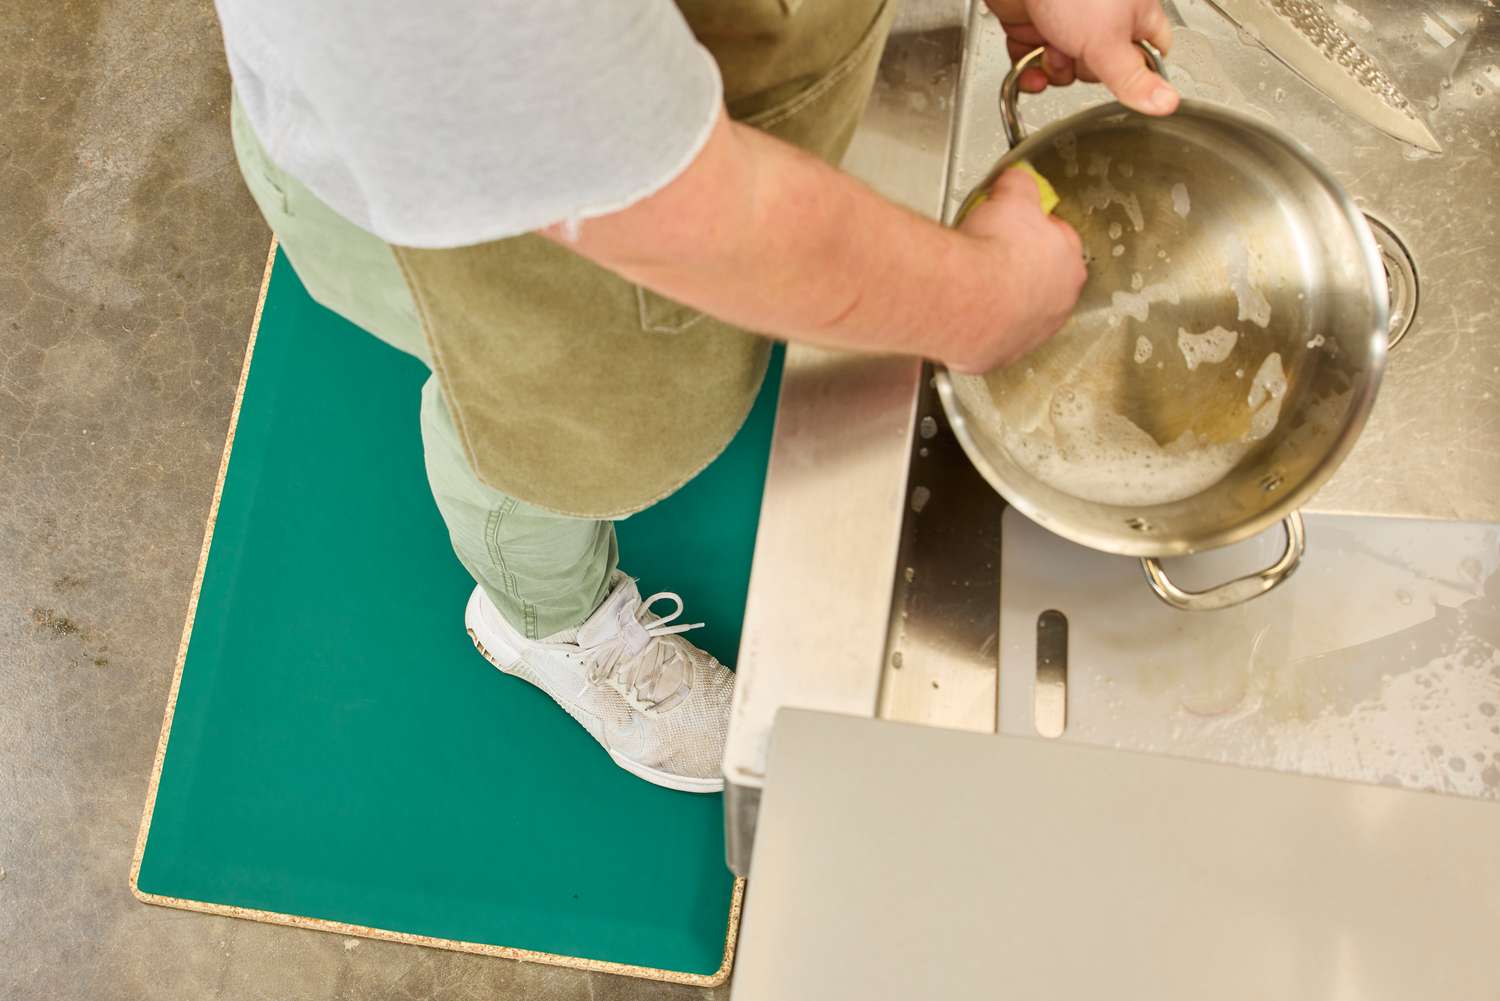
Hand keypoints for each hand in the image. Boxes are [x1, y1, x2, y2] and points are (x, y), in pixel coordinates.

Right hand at [949, 167, 1085, 372]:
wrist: (964, 297)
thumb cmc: (992, 253)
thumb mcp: (1012, 197)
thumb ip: (1019, 186)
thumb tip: (1017, 179)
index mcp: (1069, 263)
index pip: (1060, 242)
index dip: (1035, 231)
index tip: (1016, 228)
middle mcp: (1057, 304)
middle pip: (1043, 280)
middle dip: (1021, 268)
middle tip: (994, 256)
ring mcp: (1031, 333)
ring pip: (1021, 313)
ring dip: (1003, 300)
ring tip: (977, 285)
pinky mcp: (1002, 354)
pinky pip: (994, 337)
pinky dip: (982, 327)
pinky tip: (966, 312)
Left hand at [985, 0, 1177, 114]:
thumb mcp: (1108, 41)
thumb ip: (1133, 78)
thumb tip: (1166, 103)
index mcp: (1133, 14)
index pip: (1150, 54)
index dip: (1139, 74)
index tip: (1123, 82)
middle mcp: (1102, 18)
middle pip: (1103, 69)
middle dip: (1086, 70)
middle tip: (1081, 55)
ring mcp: (1067, 23)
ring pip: (1067, 69)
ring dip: (1056, 70)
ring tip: (1051, 50)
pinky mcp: (1034, 27)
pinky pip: (1034, 64)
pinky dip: (1029, 72)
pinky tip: (1029, 70)